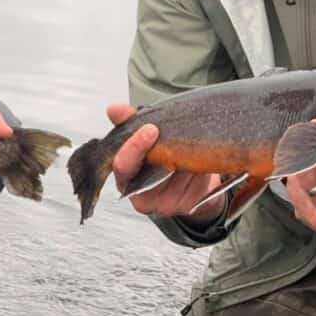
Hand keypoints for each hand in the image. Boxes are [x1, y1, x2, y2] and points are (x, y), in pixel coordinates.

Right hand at [108, 103, 224, 223]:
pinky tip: (201, 158)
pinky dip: (201, 167)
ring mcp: (165, 204)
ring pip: (178, 175)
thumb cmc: (162, 156)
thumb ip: (129, 122)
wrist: (190, 180)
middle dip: (165, 151)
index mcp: (126, 178)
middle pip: (150, 175)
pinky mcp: (187, 206)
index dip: (134, 147)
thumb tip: (113, 110)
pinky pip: (197, 183)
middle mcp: (142, 196)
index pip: (123, 166)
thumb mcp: (145, 137)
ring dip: (187, 155)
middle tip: (174, 134)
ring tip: (193, 140)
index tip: (150, 128)